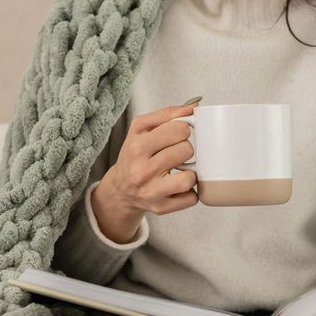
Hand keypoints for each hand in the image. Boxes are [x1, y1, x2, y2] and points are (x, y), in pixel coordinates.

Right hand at [90, 99, 201, 241]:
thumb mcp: (141, 129)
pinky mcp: (161, 208)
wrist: (120, 190)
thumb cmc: (134, 156)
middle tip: (176, 154)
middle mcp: (142, 171)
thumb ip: (166, 115)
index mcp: (137, 147)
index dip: (183, 130)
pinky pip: (191, 198)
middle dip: (186, 150)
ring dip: (191, 173)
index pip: (179, 129)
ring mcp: (152, 192)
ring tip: (181, 170)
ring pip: (190, 178)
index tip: (177, 136)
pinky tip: (179, 186)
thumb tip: (194, 107)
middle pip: (186, 151)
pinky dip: (191, 192)